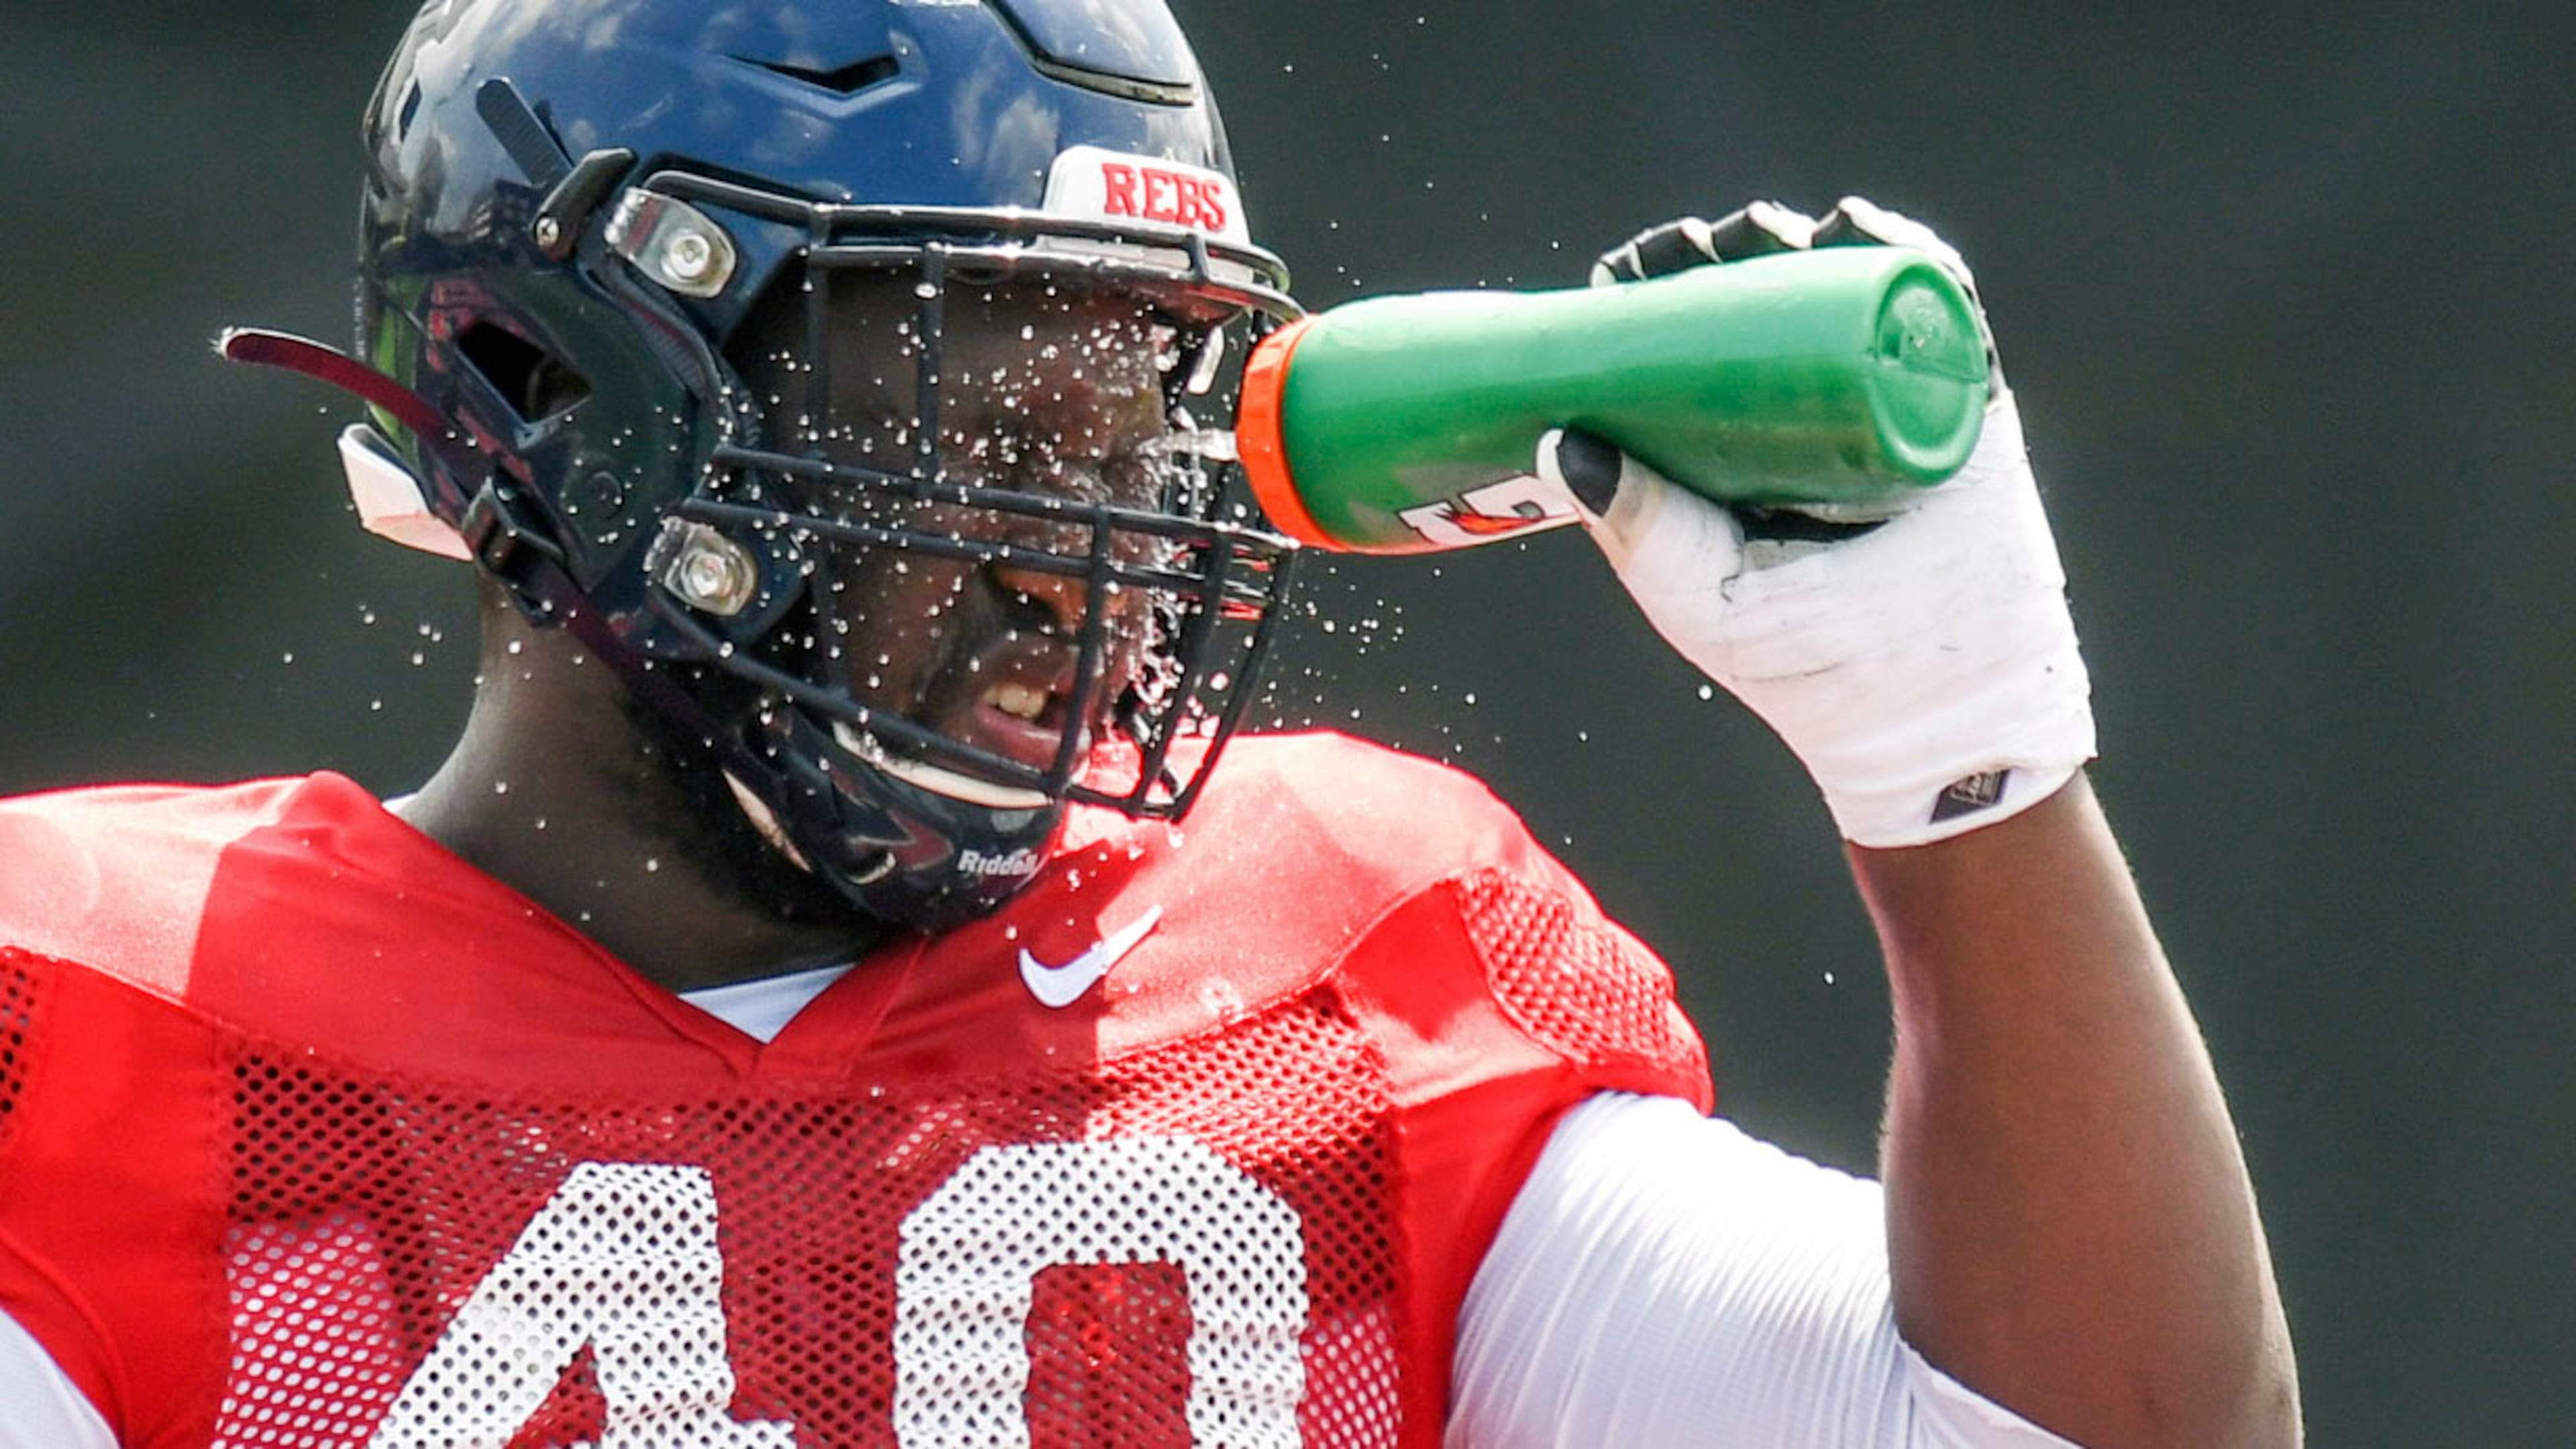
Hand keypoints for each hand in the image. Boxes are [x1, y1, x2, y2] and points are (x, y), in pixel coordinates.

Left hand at [1540, 199, 2093, 846]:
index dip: (1654, 295)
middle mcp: (1807, 414)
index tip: (1623, 272)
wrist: (1934, 711)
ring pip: (1844, 291)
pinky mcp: (1959, 402)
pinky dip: (1905, 259)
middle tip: (1693, 246)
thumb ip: (1636, 527)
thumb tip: (1562, 438)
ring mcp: (1886, 401)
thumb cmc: (1805, 667)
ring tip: (1767, 232)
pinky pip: (1936, 311)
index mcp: (1734, 449)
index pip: (1686, 347)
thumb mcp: (1700, 594)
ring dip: (1804, 243)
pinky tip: (1858, 232)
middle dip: (1724, 254)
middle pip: (1761, 301)